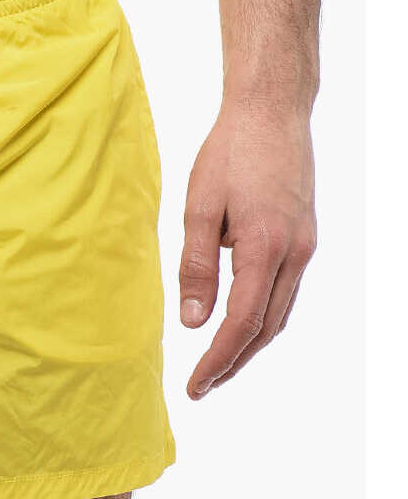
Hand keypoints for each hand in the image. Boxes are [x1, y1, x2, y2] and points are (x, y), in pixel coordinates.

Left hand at [179, 102, 315, 398]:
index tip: (194, 386)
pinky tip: (240, 323)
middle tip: (201, 386)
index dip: (217, 360)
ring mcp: (305, 246)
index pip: (242, 322)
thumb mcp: (199, 207)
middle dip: (234, 363)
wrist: (272, 111)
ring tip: (217, 364)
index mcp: (264, 247)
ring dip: (250, 344)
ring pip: (280, 313)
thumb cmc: (230, 152)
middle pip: (266, 328)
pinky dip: (263, 317)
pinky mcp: (304, 237)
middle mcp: (294, 253)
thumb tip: (193, 324)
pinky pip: (285, 292)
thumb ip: (196, 267)